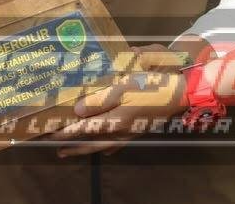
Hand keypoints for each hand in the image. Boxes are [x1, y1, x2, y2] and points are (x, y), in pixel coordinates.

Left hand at [46, 70, 187, 157]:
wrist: (181, 90)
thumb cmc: (151, 83)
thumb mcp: (124, 86)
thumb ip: (100, 100)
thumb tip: (78, 111)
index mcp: (117, 119)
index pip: (86, 128)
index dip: (69, 131)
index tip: (52, 134)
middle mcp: (123, 130)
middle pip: (94, 143)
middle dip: (76, 147)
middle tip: (58, 151)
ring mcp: (132, 131)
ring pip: (105, 144)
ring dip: (89, 148)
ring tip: (74, 151)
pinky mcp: (139, 129)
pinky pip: (119, 143)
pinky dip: (108, 146)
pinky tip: (105, 149)